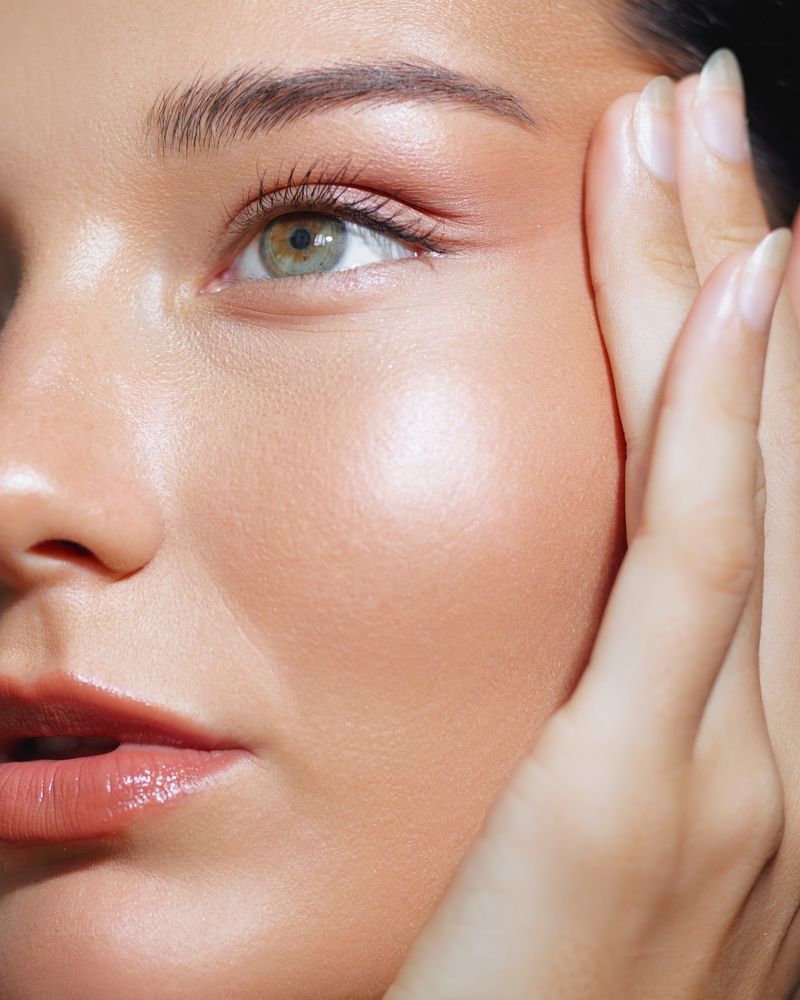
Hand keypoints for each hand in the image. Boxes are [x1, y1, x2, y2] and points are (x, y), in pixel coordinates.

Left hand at [385, 50, 798, 998]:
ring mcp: (737, 767)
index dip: (747, 338)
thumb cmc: (549, 989)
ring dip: (723, 288)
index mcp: (767, 748)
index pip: (761, 492)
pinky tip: (734, 292)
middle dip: (741, 263)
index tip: (722, 217)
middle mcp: (788, 741)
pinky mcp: (637, 790)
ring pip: (745, 473)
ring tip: (689, 136)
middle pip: (770, 446)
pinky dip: (720, 423)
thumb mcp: (606, 837)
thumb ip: (633, 720)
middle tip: (706, 117)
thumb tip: (626, 611)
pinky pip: (697, 568)